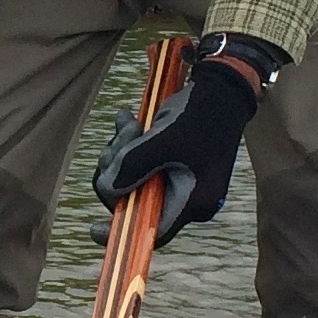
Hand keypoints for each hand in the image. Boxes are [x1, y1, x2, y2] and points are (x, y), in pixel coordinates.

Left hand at [91, 53, 267, 246]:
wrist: (222, 85)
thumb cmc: (198, 115)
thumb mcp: (161, 141)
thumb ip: (131, 167)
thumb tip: (105, 189)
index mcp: (193, 202)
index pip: (155, 231)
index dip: (123, 232)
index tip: (95, 231)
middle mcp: (189, 197)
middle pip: (138, 199)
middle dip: (119, 170)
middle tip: (121, 138)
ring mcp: (182, 180)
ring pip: (135, 178)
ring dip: (122, 152)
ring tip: (127, 123)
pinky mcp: (175, 163)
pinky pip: (143, 163)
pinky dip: (131, 144)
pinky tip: (127, 119)